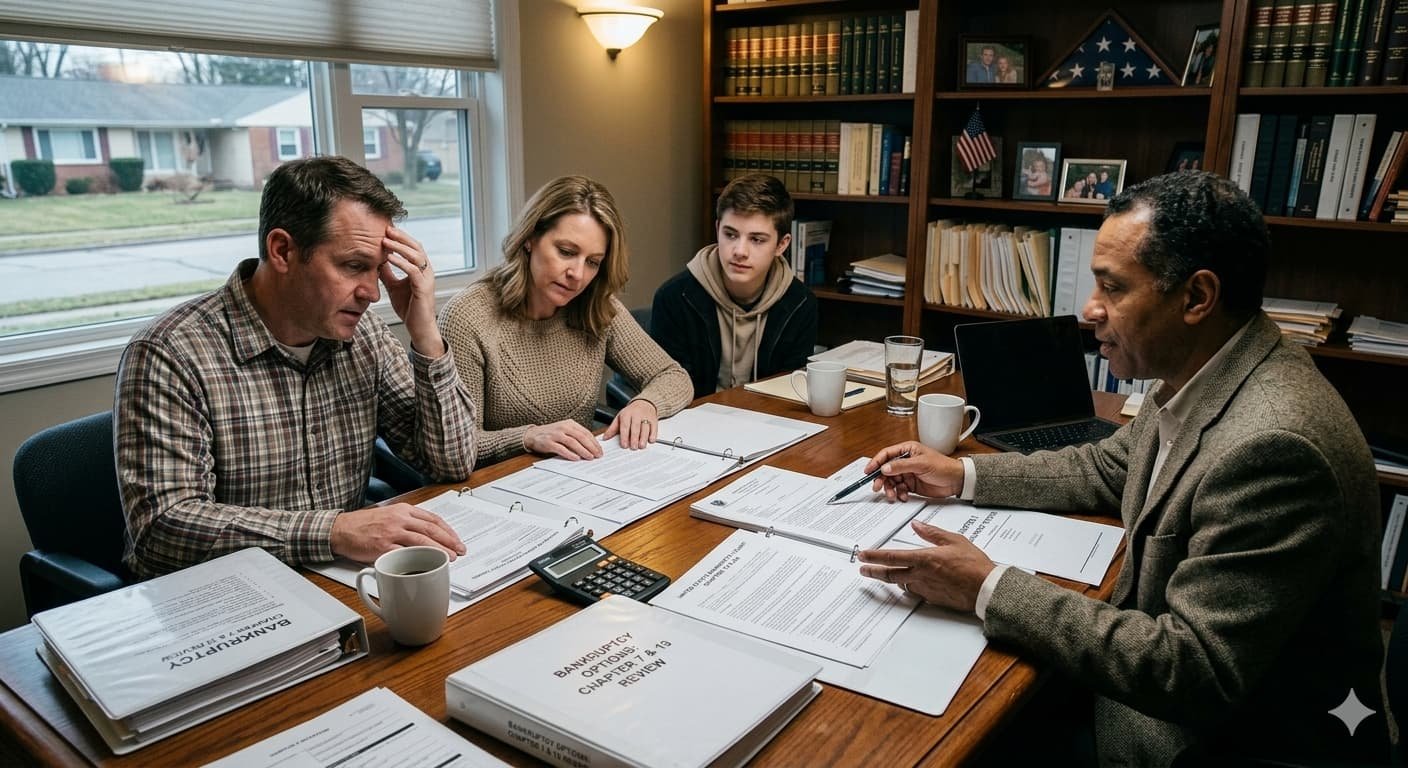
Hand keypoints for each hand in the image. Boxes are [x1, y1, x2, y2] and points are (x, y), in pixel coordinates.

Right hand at [330, 502, 465, 562]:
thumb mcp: (389, 515)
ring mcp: (391, 532)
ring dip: (439, 550)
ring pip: (422, 541)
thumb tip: (428, 534)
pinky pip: (403, 554)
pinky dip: (417, 560)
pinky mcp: (382, 547)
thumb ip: (407, 522)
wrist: (340, 529)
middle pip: (431, 529)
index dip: (448, 530)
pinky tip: (426, 565)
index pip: (432, 519)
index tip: (457, 540)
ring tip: (450, 558)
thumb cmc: (364, 525)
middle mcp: (399, 519)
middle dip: (449, 541)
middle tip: (460, 550)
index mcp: (403, 510)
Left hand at [378, 225, 442, 356]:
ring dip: (400, 247)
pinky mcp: (423, 288)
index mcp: (421, 269)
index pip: (413, 247)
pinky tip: (389, 258)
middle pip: (417, 247)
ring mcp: (427, 279)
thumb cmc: (409, 308)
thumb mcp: (394, 287)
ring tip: (385, 240)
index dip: (401, 238)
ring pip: (416, 256)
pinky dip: (401, 262)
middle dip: (401, 237)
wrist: (419, 328)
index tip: (386, 230)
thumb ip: (388, 274)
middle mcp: (427, 271)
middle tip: (387, 228)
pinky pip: (413, 271)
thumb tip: (377, 261)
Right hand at [524, 419, 603, 459]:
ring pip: (573, 443)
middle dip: (591, 447)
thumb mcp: (565, 430)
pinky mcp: (549, 442)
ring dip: (583, 451)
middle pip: (581, 437)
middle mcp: (563, 427)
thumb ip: (576, 436)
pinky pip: (561, 449)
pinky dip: (570, 454)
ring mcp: (556, 434)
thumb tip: (591, 446)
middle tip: (597, 455)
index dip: (594, 442)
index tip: (599, 450)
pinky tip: (576, 458)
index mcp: (569, 423)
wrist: (533, 434)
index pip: (585, 432)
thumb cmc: (551, 434)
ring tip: (589, 457)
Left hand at [603, 399, 657, 449]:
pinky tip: (650, 440)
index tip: (624, 445)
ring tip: (641, 446)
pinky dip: (653, 434)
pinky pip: (654, 427)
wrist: (644, 403)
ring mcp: (646, 417)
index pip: (625, 426)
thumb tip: (605, 437)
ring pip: (645, 428)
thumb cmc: (631, 412)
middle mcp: (636, 414)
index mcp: (626, 414)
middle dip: (634, 438)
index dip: (624, 436)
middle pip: (636, 427)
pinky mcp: (654, 419)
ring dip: (643, 438)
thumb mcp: (620, 418)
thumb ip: (613, 428)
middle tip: (633, 447)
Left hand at [857, 521, 994, 612]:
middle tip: (863, 570)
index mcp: (924, 559)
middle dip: (873, 572)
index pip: (891, 557)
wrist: (985, 588)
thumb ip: (932, 533)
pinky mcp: (932, 598)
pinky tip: (910, 583)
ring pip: (901, 584)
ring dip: (892, 580)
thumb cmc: (974, 565)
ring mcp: (925, 589)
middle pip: (889, 575)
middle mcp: (921, 575)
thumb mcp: (953, 540)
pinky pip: (915, 592)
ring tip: (885, 575)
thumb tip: (917, 525)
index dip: (874, 557)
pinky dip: (909, 586)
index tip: (863, 555)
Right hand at [864, 441, 964, 500]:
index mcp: (907, 450)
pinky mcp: (911, 484)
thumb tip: (885, 468)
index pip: (886, 454)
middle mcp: (906, 461)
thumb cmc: (943, 467)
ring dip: (890, 489)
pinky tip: (903, 496)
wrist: (956, 481)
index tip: (868, 471)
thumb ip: (901, 466)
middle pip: (886, 469)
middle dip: (881, 479)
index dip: (876, 462)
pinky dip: (899, 494)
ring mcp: (908, 473)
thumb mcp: (921, 464)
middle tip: (877, 487)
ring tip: (892, 495)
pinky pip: (899, 489)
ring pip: (891, 481)